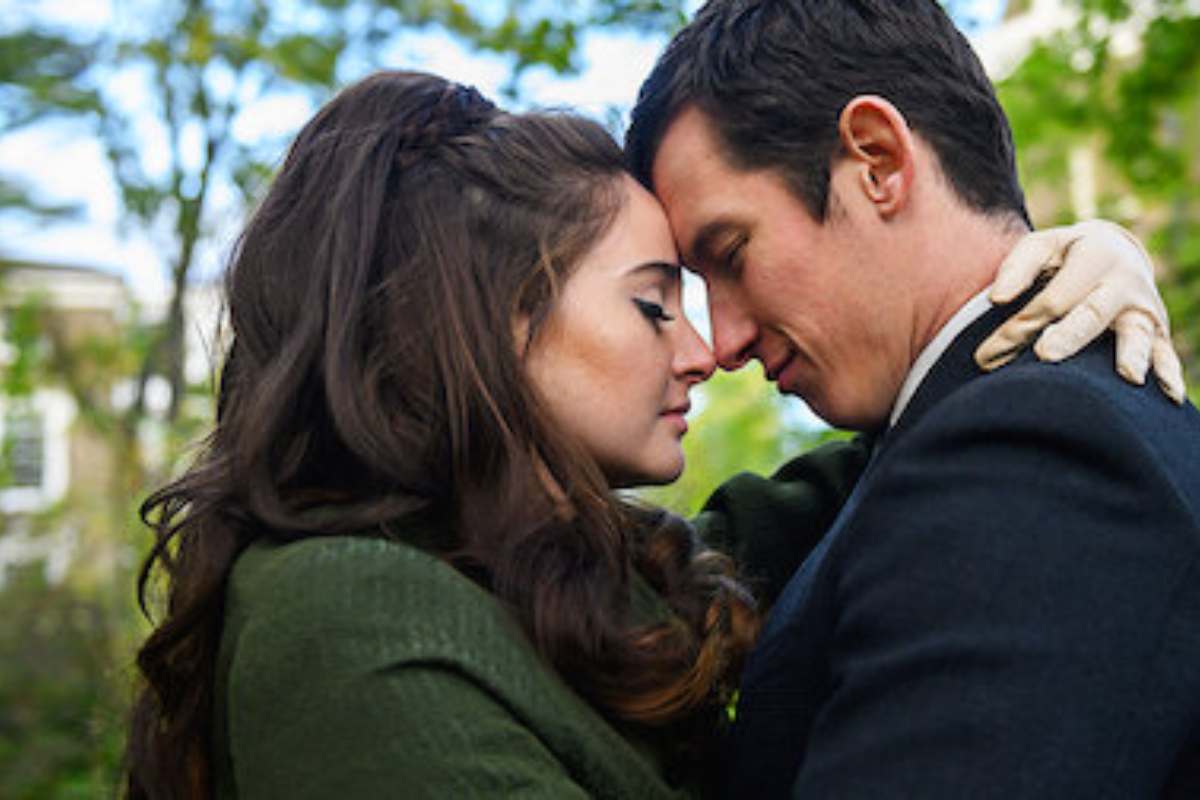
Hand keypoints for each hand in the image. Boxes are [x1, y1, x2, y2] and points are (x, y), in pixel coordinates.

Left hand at [975, 220, 1185, 403]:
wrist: (1116, 253)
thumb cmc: (1065, 256)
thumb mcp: (1042, 247)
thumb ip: (1017, 267)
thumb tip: (997, 299)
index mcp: (1095, 255)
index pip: (1052, 299)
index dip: (1019, 327)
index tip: (986, 356)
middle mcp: (1123, 283)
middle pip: (1091, 314)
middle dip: (1069, 335)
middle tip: (1045, 354)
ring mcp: (1143, 310)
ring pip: (1136, 334)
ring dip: (1130, 355)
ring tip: (1128, 377)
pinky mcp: (1158, 333)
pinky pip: (1165, 354)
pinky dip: (1169, 374)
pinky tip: (1169, 396)